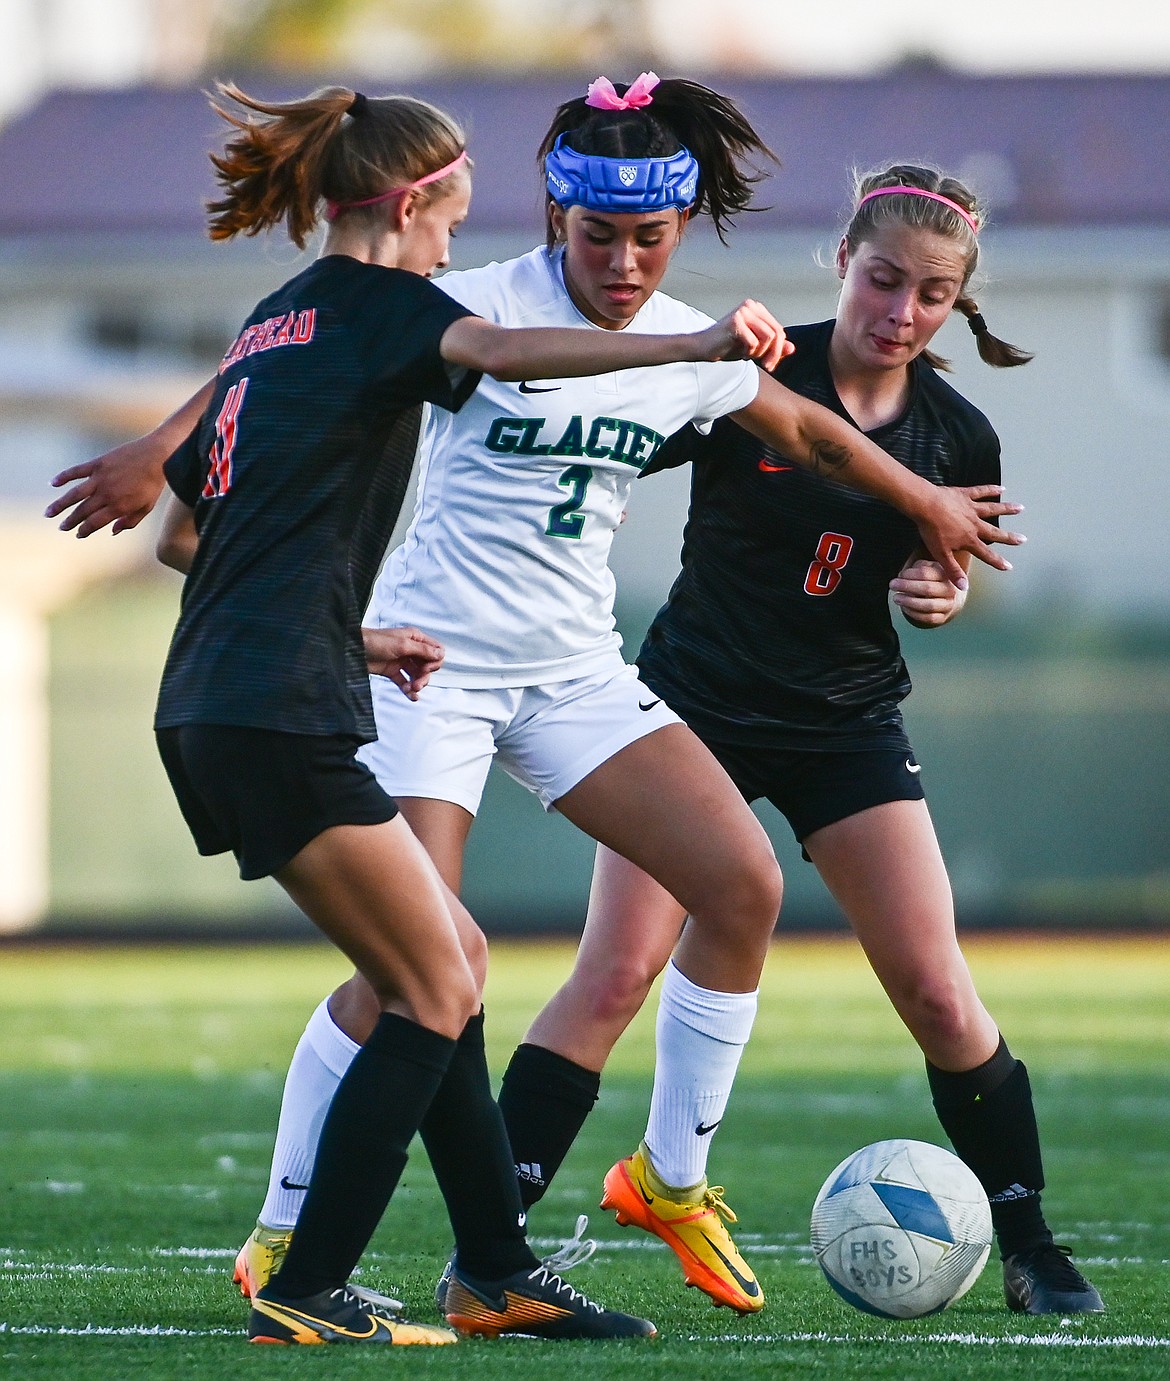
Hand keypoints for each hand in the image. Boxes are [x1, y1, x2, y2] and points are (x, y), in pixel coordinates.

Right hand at [45, 437, 168, 536]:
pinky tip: (53, 483)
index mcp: (118, 507)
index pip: (95, 523)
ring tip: (49, 513)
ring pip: (74, 494)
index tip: (79, 534)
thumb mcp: (146, 507)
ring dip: (60, 505)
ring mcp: (100, 478)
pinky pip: (76, 471)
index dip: (85, 530)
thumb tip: (113, 531)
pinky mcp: (97, 464)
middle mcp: (106, 494)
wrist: (157, 456)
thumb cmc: (153, 484)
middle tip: (61, 527)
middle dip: (70, 521)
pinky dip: (63, 477)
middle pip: (82, 511)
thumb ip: (130, 521)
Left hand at [362, 626, 443, 699]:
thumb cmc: (375, 641)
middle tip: (417, 684)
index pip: (435, 651)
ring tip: (411, 689)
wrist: (352, 650)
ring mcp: (401, 661)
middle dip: (424, 676)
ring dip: (417, 684)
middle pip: (427, 665)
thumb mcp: (402, 645)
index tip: (426, 669)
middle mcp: (410, 649)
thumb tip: (441, 654)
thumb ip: (423, 651)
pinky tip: (412, 696)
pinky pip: (405, 681)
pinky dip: (409, 690)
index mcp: (414, 638)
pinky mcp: (392, 671)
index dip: (434, 662)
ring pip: (417, 675)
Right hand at [702, 300, 794, 370]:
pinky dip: (748, 352)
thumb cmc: (726, 347)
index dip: (779, 350)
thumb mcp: (755, 349)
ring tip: (746, 355)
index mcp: (757, 309)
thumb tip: (792, 348)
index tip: (770, 365)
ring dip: (760, 353)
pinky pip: (754, 342)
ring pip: (769, 337)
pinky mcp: (736, 321)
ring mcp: (743, 311)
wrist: (702, 348)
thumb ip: (773, 348)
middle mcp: (751, 306)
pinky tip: (738, 352)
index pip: (779, 330)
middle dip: (774, 353)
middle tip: (767, 367)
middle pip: (777, 332)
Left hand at [890, 557, 967, 627]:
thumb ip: (918, 567)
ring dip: (909, 602)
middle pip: (928, 588)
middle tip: (893, 585)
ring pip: (928, 605)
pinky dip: (913, 613)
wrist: (947, 597)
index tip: (899, 575)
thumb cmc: (933, 580)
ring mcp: (948, 605)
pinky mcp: (942, 618)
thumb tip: (904, 575)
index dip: (909, 574)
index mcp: (946, 574)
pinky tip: (904, 607)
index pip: (926, 573)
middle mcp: (950, 590)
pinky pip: (928, 618)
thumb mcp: (928, 568)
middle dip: (907, 586)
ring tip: (896, 598)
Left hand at [914, 485, 1023, 587]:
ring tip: (1021, 508)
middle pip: (995, 532)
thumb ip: (953, 570)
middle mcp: (974, 524)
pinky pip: (981, 491)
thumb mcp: (941, 554)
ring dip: (1007, 509)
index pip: (986, 554)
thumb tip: (964, 587)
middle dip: (1009, 537)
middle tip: (1023, 539)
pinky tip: (1002, 489)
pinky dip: (991, 490)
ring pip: (993, 509)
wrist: (924, 505)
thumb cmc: (931, 530)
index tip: (1009, 567)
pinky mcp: (965, 494)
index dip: (997, 561)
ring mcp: (971, 508)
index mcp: (968, 539)